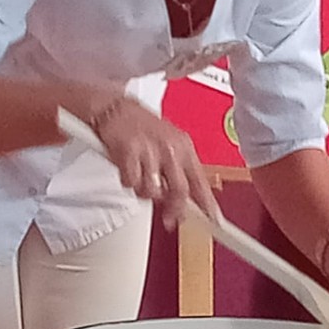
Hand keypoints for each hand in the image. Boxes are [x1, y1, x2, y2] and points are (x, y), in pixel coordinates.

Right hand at [93, 100, 216, 224]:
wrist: (115, 108)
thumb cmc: (141, 125)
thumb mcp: (170, 142)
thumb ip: (180, 170)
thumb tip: (189, 199)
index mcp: (183, 147)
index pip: (200, 182)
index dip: (208, 205)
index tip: (213, 220)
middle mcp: (169, 149)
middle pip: (179, 192)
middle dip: (175, 210)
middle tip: (171, 219)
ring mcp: (149, 150)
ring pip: (152, 191)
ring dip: (145, 192)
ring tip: (141, 179)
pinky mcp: (129, 152)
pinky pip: (131, 182)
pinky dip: (128, 182)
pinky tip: (128, 170)